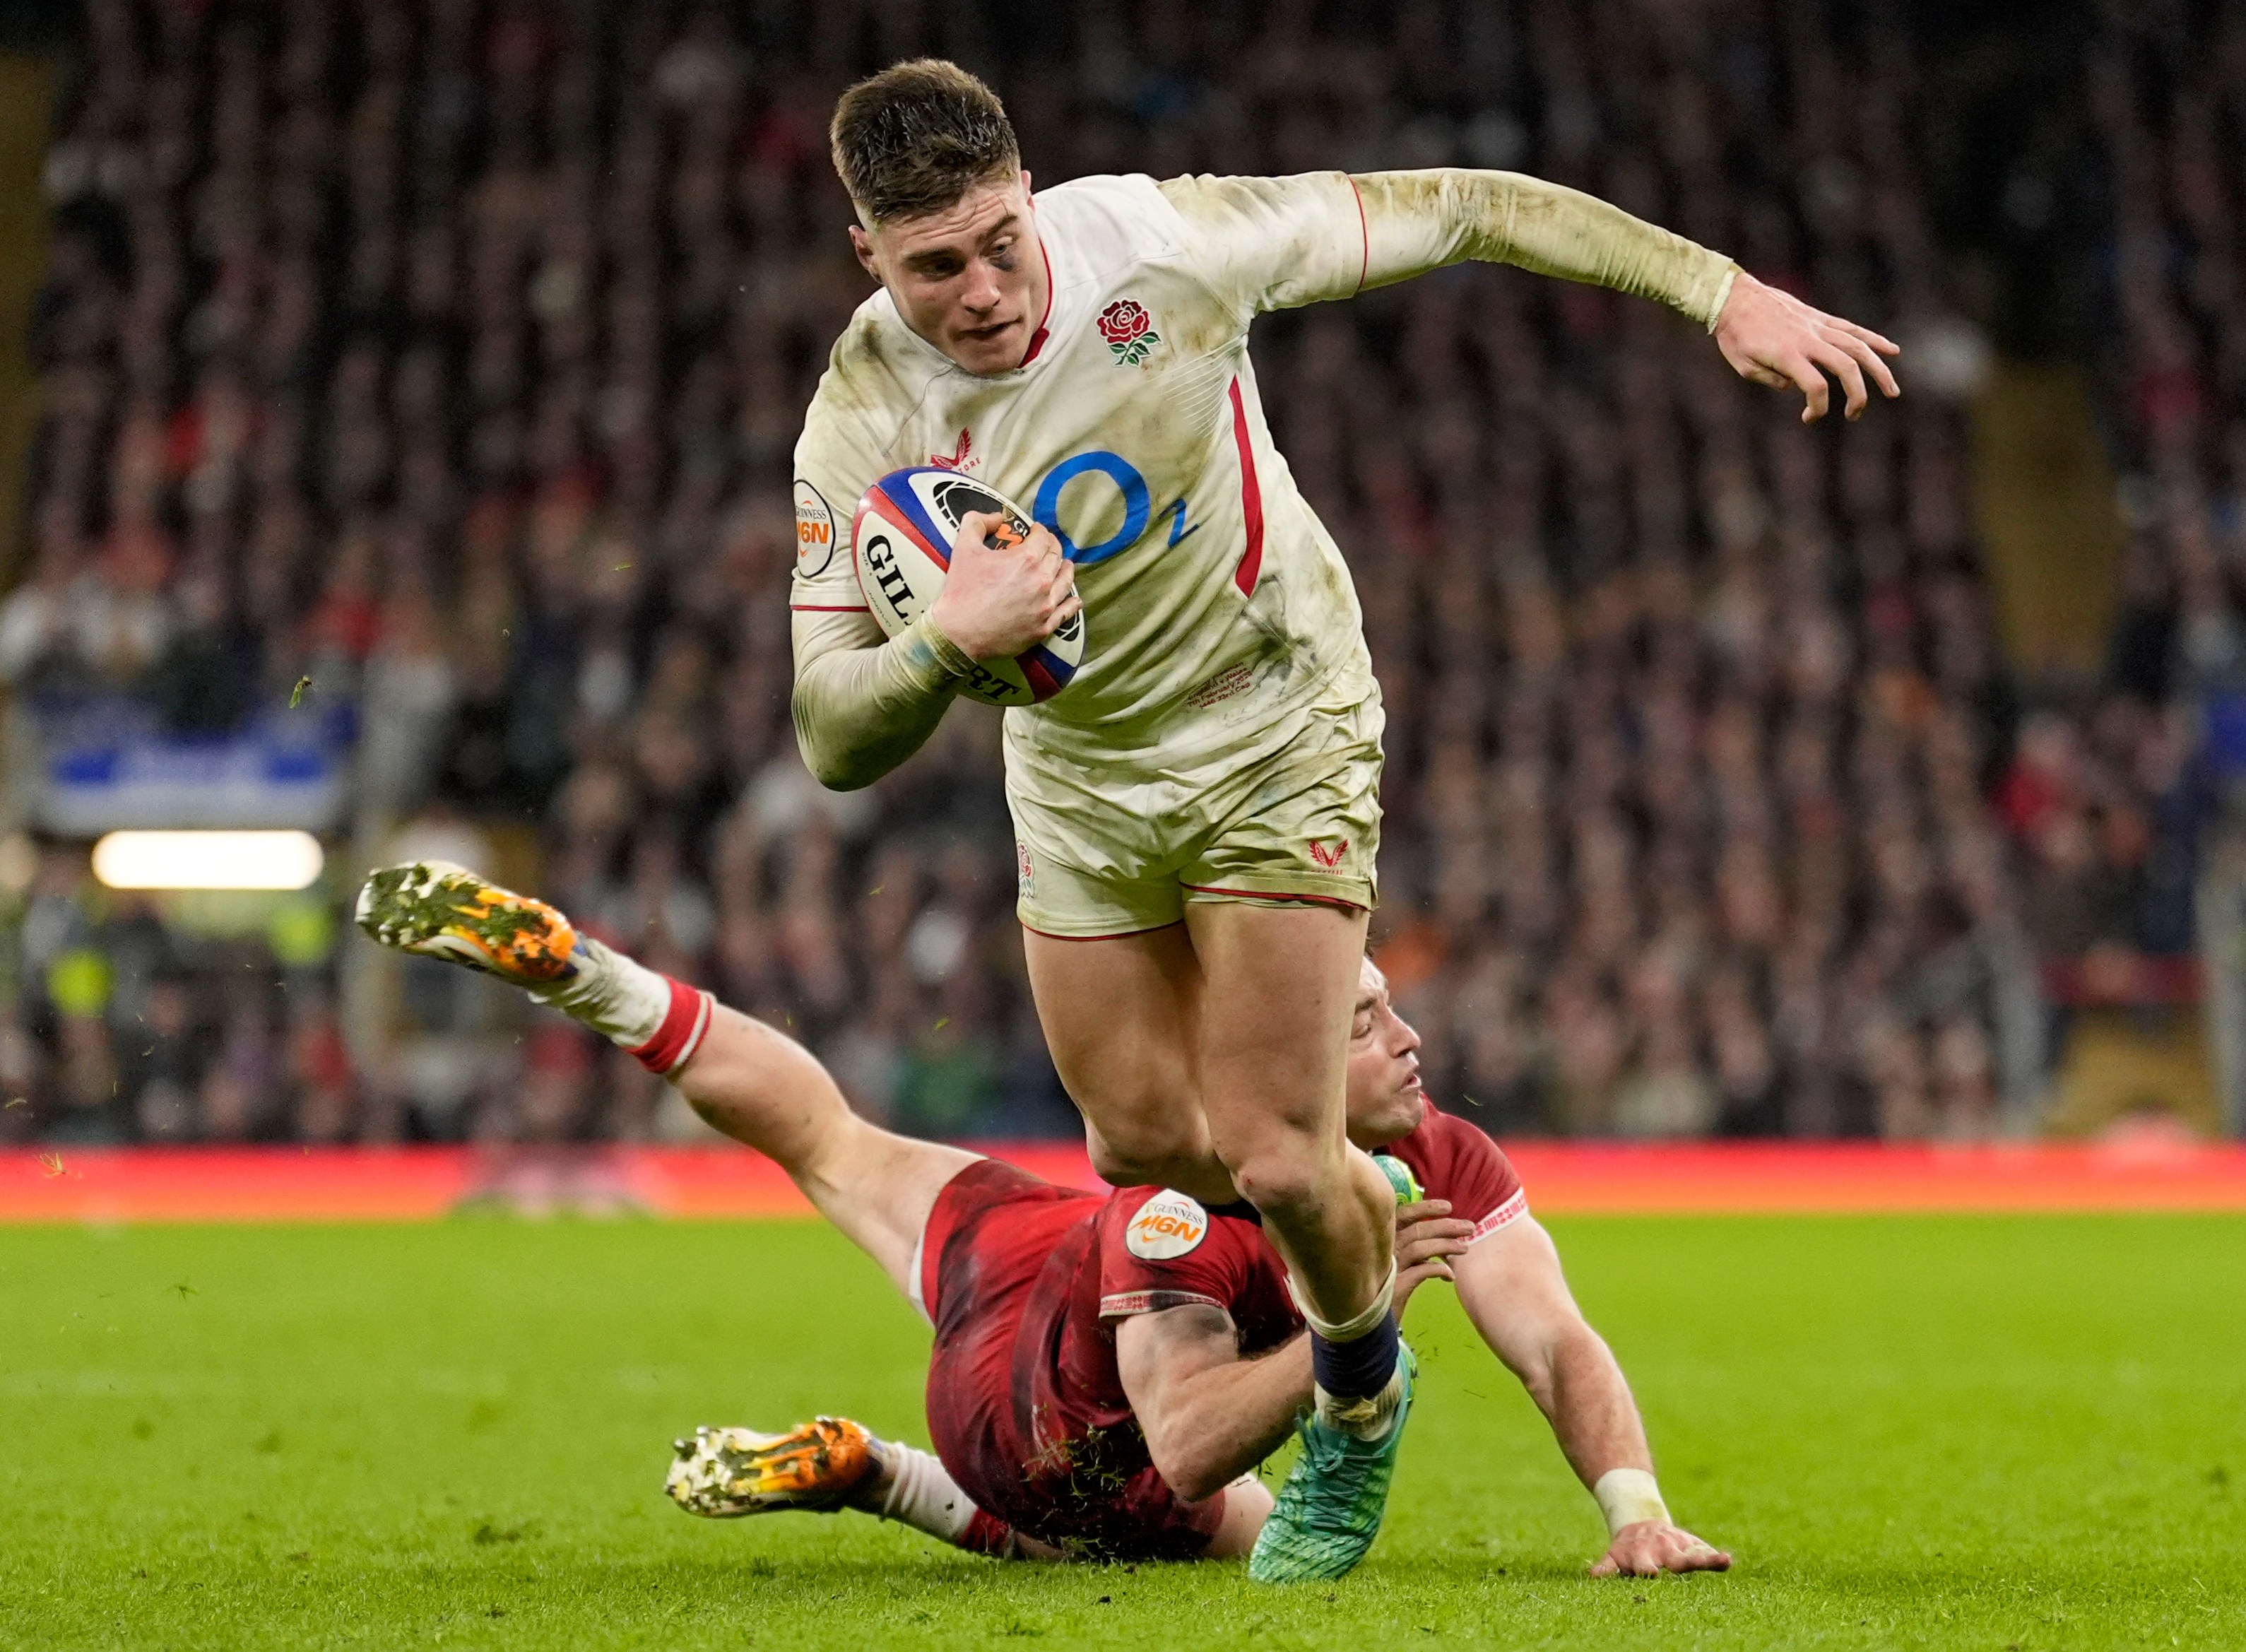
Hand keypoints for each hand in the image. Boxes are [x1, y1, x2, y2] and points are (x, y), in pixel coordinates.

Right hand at [927, 511, 1080, 661]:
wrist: (959, 634)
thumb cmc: (961, 591)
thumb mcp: (963, 548)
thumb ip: (977, 523)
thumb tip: (996, 517)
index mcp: (1027, 559)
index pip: (1043, 537)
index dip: (1039, 530)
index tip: (1035, 530)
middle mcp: (1042, 581)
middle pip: (1056, 557)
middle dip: (1052, 547)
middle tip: (1048, 545)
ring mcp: (1045, 606)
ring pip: (1065, 582)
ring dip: (1066, 570)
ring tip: (1066, 566)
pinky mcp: (1043, 628)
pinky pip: (1065, 613)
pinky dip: (1072, 604)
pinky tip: (1075, 600)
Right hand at [1392, 1198, 1473, 1318]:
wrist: (1368, 1317)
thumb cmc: (1384, 1287)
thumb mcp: (1395, 1262)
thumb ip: (1411, 1248)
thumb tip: (1442, 1237)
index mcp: (1383, 1239)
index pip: (1403, 1215)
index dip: (1426, 1208)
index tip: (1448, 1207)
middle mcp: (1384, 1249)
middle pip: (1418, 1229)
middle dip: (1446, 1226)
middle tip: (1470, 1227)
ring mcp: (1388, 1267)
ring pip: (1420, 1248)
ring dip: (1446, 1246)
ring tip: (1465, 1248)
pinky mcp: (1395, 1286)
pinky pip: (1421, 1272)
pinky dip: (1438, 1269)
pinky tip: (1449, 1275)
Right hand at [1590, 1520, 1732, 1577]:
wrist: (1638, 1521)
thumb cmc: (1669, 1544)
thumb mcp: (1690, 1546)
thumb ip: (1708, 1559)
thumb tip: (1729, 1561)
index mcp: (1677, 1551)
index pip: (1697, 1559)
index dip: (1711, 1561)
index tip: (1725, 1559)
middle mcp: (1658, 1550)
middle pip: (1670, 1560)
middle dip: (1680, 1565)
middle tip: (1678, 1572)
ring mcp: (1636, 1553)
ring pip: (1639, 1562)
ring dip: (1643, 1567)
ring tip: (1649, 1572)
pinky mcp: (1615, 1556)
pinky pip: (1606, 1565)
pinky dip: (1602, 1571)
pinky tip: (1596, 1575)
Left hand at [1712, 271, 1900, 422]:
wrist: (1735, 297)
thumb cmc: (1734, 335)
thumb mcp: (1744, 366)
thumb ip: (1771, 379)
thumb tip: (1795, 386)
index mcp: (1786, 354)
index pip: (1815, 386)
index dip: (1817, 407)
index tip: (1808, 418)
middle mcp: (1807, 339)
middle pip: (1845, 366)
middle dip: (1858, 394)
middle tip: (1854, 415)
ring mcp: (1817, 326)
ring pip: (1857, 346)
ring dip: (1879, 370)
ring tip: (1891, 391)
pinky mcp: (1820, 318)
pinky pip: (1852, 329)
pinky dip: (1874, 340)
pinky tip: (1892, 351)